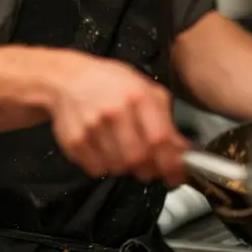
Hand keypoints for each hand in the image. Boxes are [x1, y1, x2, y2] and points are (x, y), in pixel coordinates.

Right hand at [49, 53, 187, 186]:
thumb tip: (182, 151)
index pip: (159, 139)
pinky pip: (97, 169)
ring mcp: (92, 127)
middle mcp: (114, 111)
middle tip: (148, 163)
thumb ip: (166, 119)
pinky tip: (104, 148)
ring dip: (126, 166)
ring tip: (122, 149)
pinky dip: (105, 165)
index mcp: (137, 95)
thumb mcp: (144, 88)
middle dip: (148, 168)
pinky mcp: (74, 141)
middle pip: (138, 158)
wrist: (69, 79)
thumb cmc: (110, 83)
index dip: (170, 162)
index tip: (175, 173)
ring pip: (119, 167)